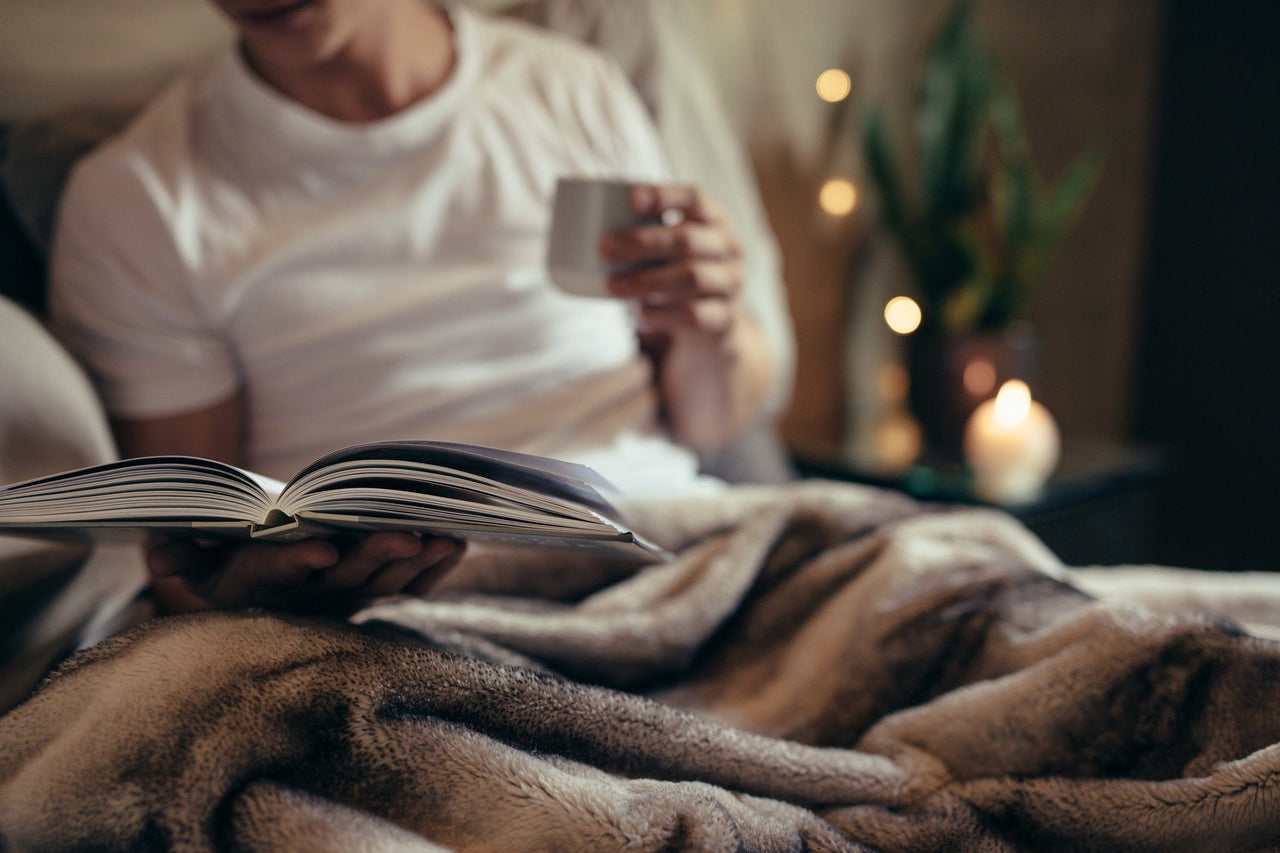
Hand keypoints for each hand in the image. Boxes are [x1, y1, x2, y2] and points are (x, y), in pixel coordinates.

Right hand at [146, 532, 464, 615]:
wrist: (248, 608)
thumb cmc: (217, 574)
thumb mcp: (188, 569)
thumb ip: (177, 555)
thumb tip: (158, 549)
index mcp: (258, 582)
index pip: (277, 570)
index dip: (298, 560)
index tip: (322, 550)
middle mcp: (305, 596)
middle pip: (344, 578)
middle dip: (376, 557)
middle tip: (409, 536)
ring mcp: (342, 600)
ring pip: (382, 585)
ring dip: (415, 563)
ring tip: (446, 537)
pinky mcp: (368, 598)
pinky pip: (406, 590)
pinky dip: (433, 571)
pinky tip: (457, 546)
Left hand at [600, 184, 746, 338]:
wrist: (713, 319)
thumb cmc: (676, 270)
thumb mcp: (667, 247)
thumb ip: (640, 232)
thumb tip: (576, 220)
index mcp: (715, 219)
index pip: (695, 198)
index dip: (664, 196)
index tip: (630, 200)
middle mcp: (729, 247)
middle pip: (687, 239)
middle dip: (643, 242)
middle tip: (605, 248)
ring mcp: (731, 284)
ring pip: (692, 277)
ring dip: (647, 281)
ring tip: (613, 286)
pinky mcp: (724, 318)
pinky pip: (694, 315)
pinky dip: (663, 315)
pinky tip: (640, 316)